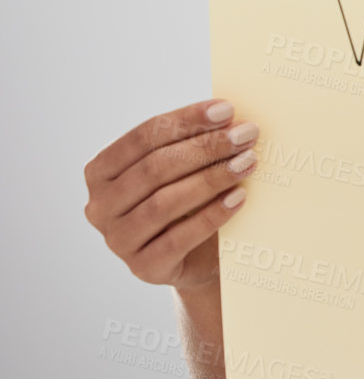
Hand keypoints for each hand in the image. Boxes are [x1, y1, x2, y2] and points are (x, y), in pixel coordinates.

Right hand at [84, 99, 258, 290]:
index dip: (186, 120)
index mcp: (102, 171)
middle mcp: (100, 206)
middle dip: (205, 147)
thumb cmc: (187, 200)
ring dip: (211, 178)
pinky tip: (238, 197)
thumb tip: (230, 119)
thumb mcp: (181, 168)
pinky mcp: (143, 268)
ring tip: (247, 162)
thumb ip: (192, 143)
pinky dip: (212, 215)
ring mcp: (118, 240)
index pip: (143, 136)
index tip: (227, 110)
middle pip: (155, 167)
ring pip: (164, 202)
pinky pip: (178, 238)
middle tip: (245, 135)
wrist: (197, 256)